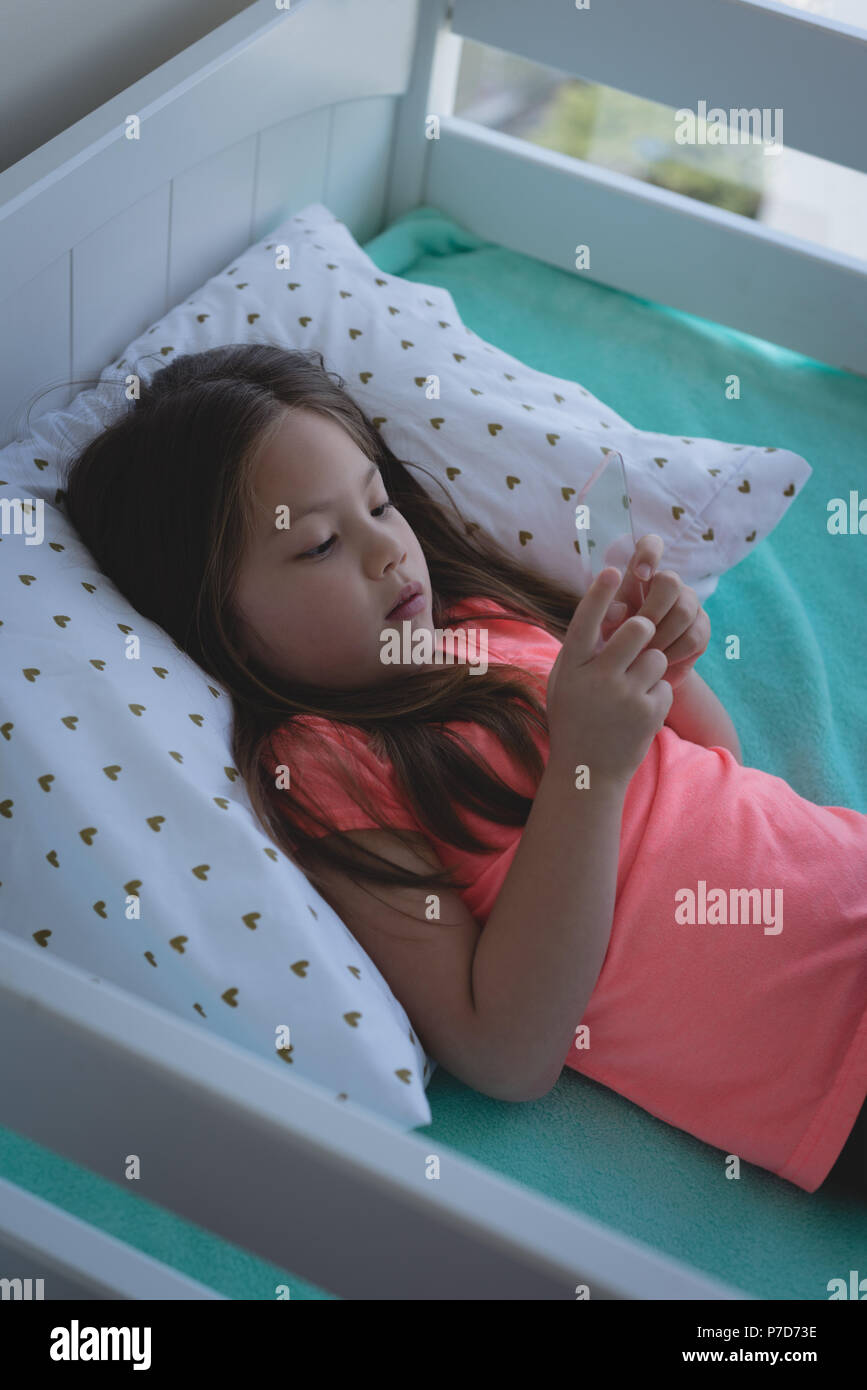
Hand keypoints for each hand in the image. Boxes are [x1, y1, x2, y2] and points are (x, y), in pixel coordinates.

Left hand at [599, 534, 709, 690]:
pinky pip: (694, 635)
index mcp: (640, 577)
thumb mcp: (603, 630)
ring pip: (684, 610)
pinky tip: (659, 661)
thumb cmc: (614, 644)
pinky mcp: (701, 627)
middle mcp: (667, 585)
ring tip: (643, 653)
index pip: (651, 545)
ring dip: (661, 635)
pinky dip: (673, 651)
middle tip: (638, 634)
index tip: (640, 574)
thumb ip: (606, 616)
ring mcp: (688, 604)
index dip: (650, 552)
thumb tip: (619, 610)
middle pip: (671, 581)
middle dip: (653, 610)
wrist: (637, 676)